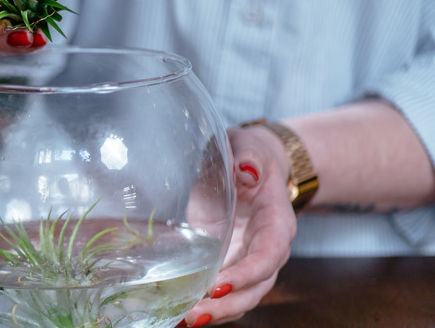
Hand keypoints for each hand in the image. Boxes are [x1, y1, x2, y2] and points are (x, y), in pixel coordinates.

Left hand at [179, 125, 296, 325]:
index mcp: (277, 222)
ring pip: (242, 298)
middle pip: (257, 287)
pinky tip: (179, 314)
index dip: (246, 274)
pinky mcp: (231, 265)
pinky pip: (224, 293)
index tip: (217, 286)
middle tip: (194, 314)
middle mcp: (269, 248)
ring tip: (183, 320)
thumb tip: (246, 170)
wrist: (250, 164)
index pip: (267, 255)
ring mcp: (250, 260)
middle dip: (227, 305)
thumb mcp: (248, 145)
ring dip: (216, 313)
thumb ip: (247, 155)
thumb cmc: (249, 155)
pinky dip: (206, 305)